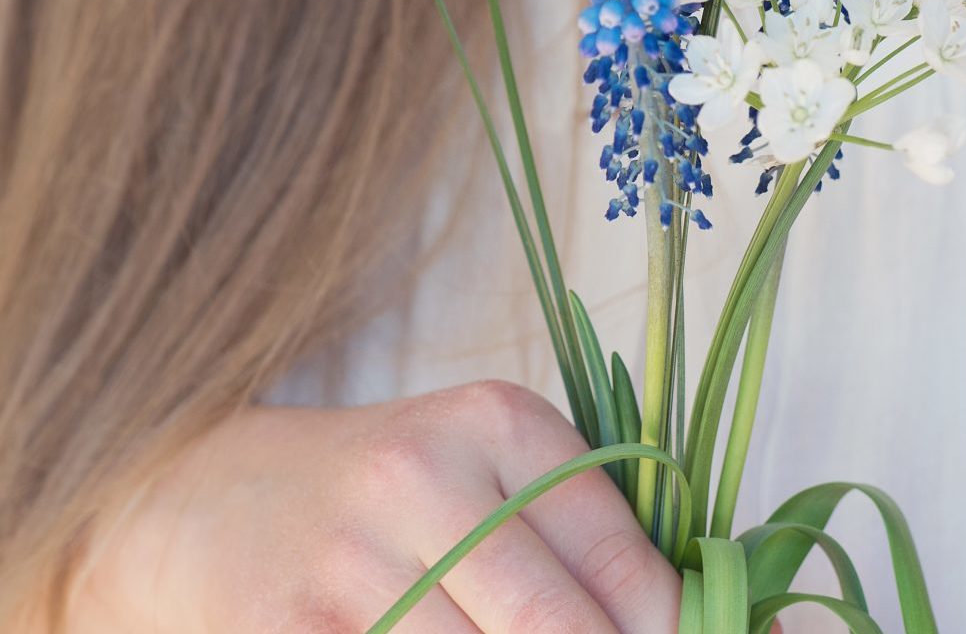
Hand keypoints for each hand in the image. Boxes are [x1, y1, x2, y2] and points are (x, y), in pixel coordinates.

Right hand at [68, 381, 681, 632]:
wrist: (205, 499)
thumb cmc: (383, 490)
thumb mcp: (484, 468)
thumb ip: (577, 535)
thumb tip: (689, 618)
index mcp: (495, 423)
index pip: (617, 554)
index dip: (669, 625)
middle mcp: (423, 477)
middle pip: (556, 624)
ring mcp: (349, 561)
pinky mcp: (289, 630)